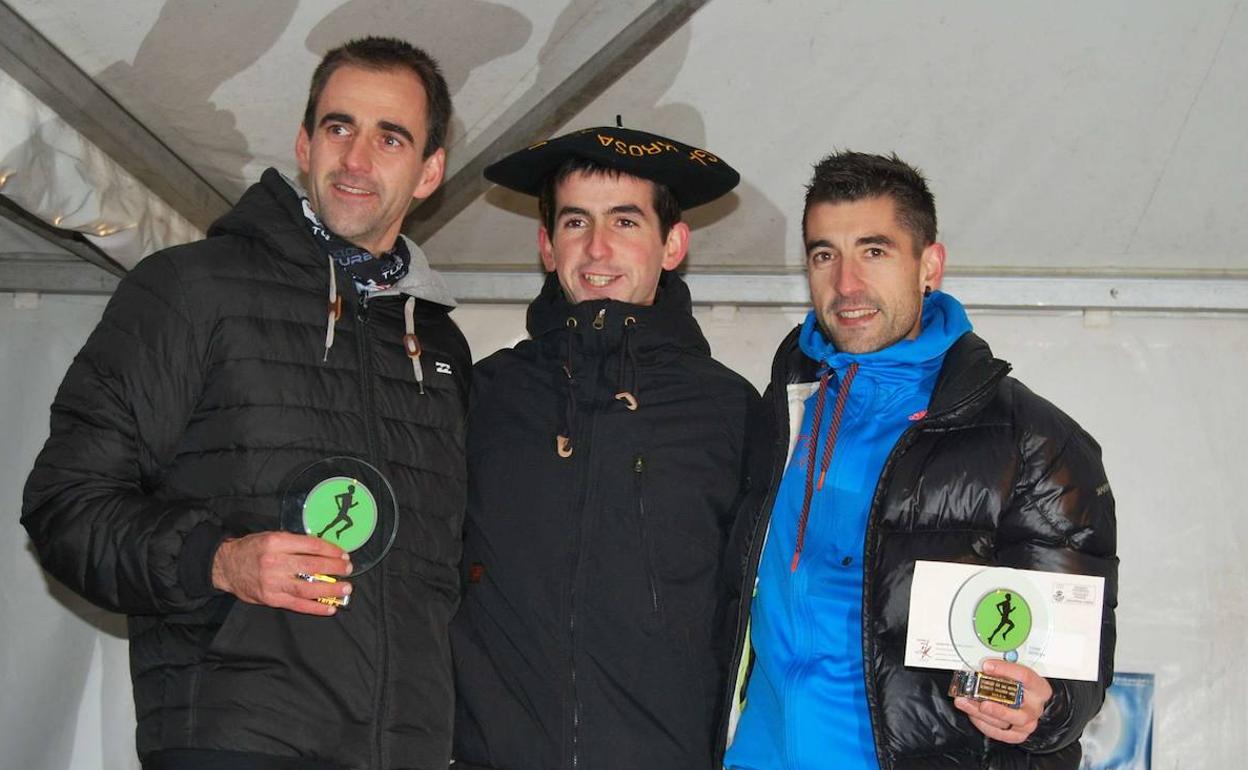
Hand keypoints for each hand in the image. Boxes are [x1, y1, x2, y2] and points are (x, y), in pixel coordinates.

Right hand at [211, 532, 351, 615]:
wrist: (226, 566)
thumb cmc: (253, 549)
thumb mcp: (272, 536)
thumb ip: (295, 543)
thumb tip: (324, 550)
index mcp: (277, 542)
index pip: (311, 546)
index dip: (331, 550)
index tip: (344, 555)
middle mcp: (275, 562)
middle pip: (311, 566)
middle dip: (334, 569)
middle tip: (348, 570)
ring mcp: (272, 583)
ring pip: (307, 588)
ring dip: (330, 590)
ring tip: (346, 589)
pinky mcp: (271, 599)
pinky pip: (297, 605)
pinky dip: (315, 607)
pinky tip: (330, 607)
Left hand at [953, 660, 1052, 743]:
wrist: (1027, 698)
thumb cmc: (1020, 683)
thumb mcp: (1015, 672)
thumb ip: (1002, 670)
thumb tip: (981, 666)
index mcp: (1040, 688)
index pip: (1026, 677)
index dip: (1005, 670)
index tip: (987, 666)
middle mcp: (1036, 708)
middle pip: (1019, 713)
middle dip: (998, 709)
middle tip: (982, 703)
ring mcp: (1028, 723)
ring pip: (1004, 723)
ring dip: (981, 714)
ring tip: (964, 703)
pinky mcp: (1017, 734)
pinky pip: (999, 733)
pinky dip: (983, 724)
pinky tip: (972, 714)